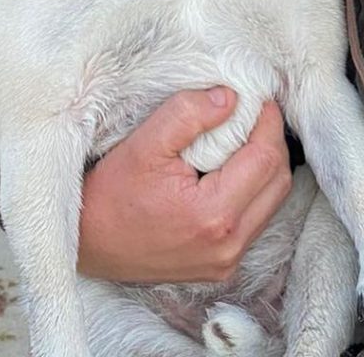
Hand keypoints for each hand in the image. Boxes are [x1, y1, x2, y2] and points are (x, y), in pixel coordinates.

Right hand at [77, 88, 291, 282]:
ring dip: (264, 166)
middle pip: (277, 181)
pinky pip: (256, 219)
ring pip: (271, 202)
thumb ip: (188, 114)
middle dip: (271, 141)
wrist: (86, 243)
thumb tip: (230, 98)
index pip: (266, 158)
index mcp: (213, 216)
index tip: (257, 97)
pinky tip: (230, 169)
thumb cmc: (110, 195)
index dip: (268, 121)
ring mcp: (226, 261)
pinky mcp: (221, 266)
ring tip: (241, 137)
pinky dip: (252, 189)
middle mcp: (227, 246)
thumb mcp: (145, 144)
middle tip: (252, 113)